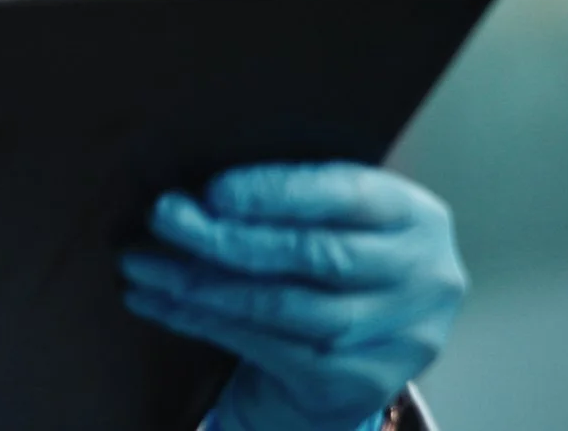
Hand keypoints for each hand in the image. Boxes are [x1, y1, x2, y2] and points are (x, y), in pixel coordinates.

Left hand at [119, 163, 464, 430]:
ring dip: (202, 285)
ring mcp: (396, 338)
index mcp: (415, 216)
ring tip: (144, 264)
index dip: (279, 192)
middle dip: (229, 237)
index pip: (348, 195)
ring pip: (284, 307)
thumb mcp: (338, 214)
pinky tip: (159, 302)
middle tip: (164, 216)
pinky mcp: (358, 384)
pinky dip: (203, 322)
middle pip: (315, 255)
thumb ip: (295, 192)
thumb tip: (200, 182)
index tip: (214, 190)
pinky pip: (267, 347)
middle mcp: (422, 278)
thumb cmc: (336, 257)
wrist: (366, 349)